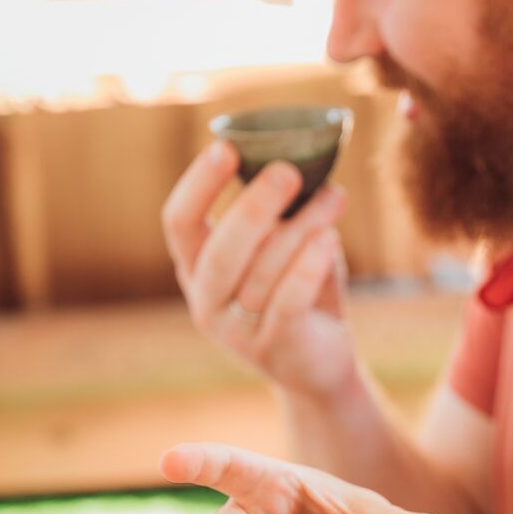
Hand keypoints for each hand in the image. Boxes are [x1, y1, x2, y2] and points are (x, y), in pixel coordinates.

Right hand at [162, 142, 358, 398]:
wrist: (319, 366)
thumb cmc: (299, 295)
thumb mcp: (283, 250)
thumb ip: (281, 215)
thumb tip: (304, 160)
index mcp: (196, 268)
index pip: (179, 223)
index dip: (198, 185)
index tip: (226, 147)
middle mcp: (206, 301)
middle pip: (220, 251)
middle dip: (253, 207)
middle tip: (287, 170)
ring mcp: (237, 332)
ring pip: (264, 272)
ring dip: (301, 228)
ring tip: (333, 198)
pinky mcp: (276, 349)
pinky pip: (288, 302)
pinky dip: (308, 267)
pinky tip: (330, 238)